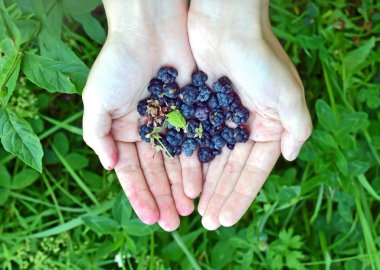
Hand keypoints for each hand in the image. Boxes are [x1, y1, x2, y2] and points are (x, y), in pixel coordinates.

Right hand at [82, 0, 200, 230]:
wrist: (151, 30)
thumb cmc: (119, 63)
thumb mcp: (97, 100)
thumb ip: (96, 134)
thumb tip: (108, 166)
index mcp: (123, 130)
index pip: (131, 171)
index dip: (139, 195)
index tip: (149, 218)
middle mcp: (147, 131)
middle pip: (156, 172)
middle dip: (162, 197)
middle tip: (172, 223)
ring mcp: (170, 124)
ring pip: (176, 164)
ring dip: (179, 188)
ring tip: (187, 211)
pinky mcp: (190, 114)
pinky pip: (194, 145)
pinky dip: (195, 167)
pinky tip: (198, 187)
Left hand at [188, 0, 311, 229]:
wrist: (225, 24)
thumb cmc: (259, 58)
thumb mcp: (288, 94)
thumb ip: (296, 128)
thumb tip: (290, 157)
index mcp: (267, 126)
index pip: (253, 171)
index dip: (240, 196)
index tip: (226, 219)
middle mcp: (244, 125)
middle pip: (230, 170)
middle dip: (220, 196)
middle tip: (208, 221)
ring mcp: (220, 119)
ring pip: (211, 160)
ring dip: (204, 185)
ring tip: (195, 209)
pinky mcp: (199, 109)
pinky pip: (194, 141)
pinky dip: (190, 162)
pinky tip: (182, 182)